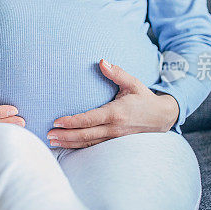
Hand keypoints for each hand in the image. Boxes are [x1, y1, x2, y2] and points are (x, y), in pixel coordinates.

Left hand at [47, 60, 179, 147]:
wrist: (162, 118)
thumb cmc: (144, 98)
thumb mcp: (133, 83)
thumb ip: (117, 73)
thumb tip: (102, 61)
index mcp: (116, 113)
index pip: (89, 119)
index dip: (72, 122)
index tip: (57, 121)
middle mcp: (114, 129)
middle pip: (85, 135)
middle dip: (65, 136)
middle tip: (48, 135)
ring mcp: (114, 139)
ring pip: (88, 144)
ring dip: (69, 144)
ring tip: (52, 142)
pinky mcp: (114, 144)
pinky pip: (93, 147)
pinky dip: (79, 148)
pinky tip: (67, 146)